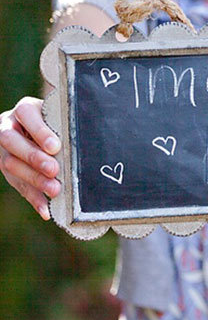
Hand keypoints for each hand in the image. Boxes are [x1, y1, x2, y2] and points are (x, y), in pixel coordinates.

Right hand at [0, 97, 61, 218]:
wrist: (40, 127)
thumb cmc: (58, 120)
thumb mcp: (60, 115)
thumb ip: (66, 123)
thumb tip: (87, 135)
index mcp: (25, 110)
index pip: (27, 116)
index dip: (40, 132)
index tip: (55, 147)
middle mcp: (8, 126)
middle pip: (12, 142)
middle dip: (34, 158)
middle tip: (54, 170)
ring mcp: (3, 149)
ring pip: (10, 164)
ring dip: (33, 180)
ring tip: (54, 190)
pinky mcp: (7, 167)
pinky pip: (16, 184)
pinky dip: (32, 197)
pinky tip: (45, 209)